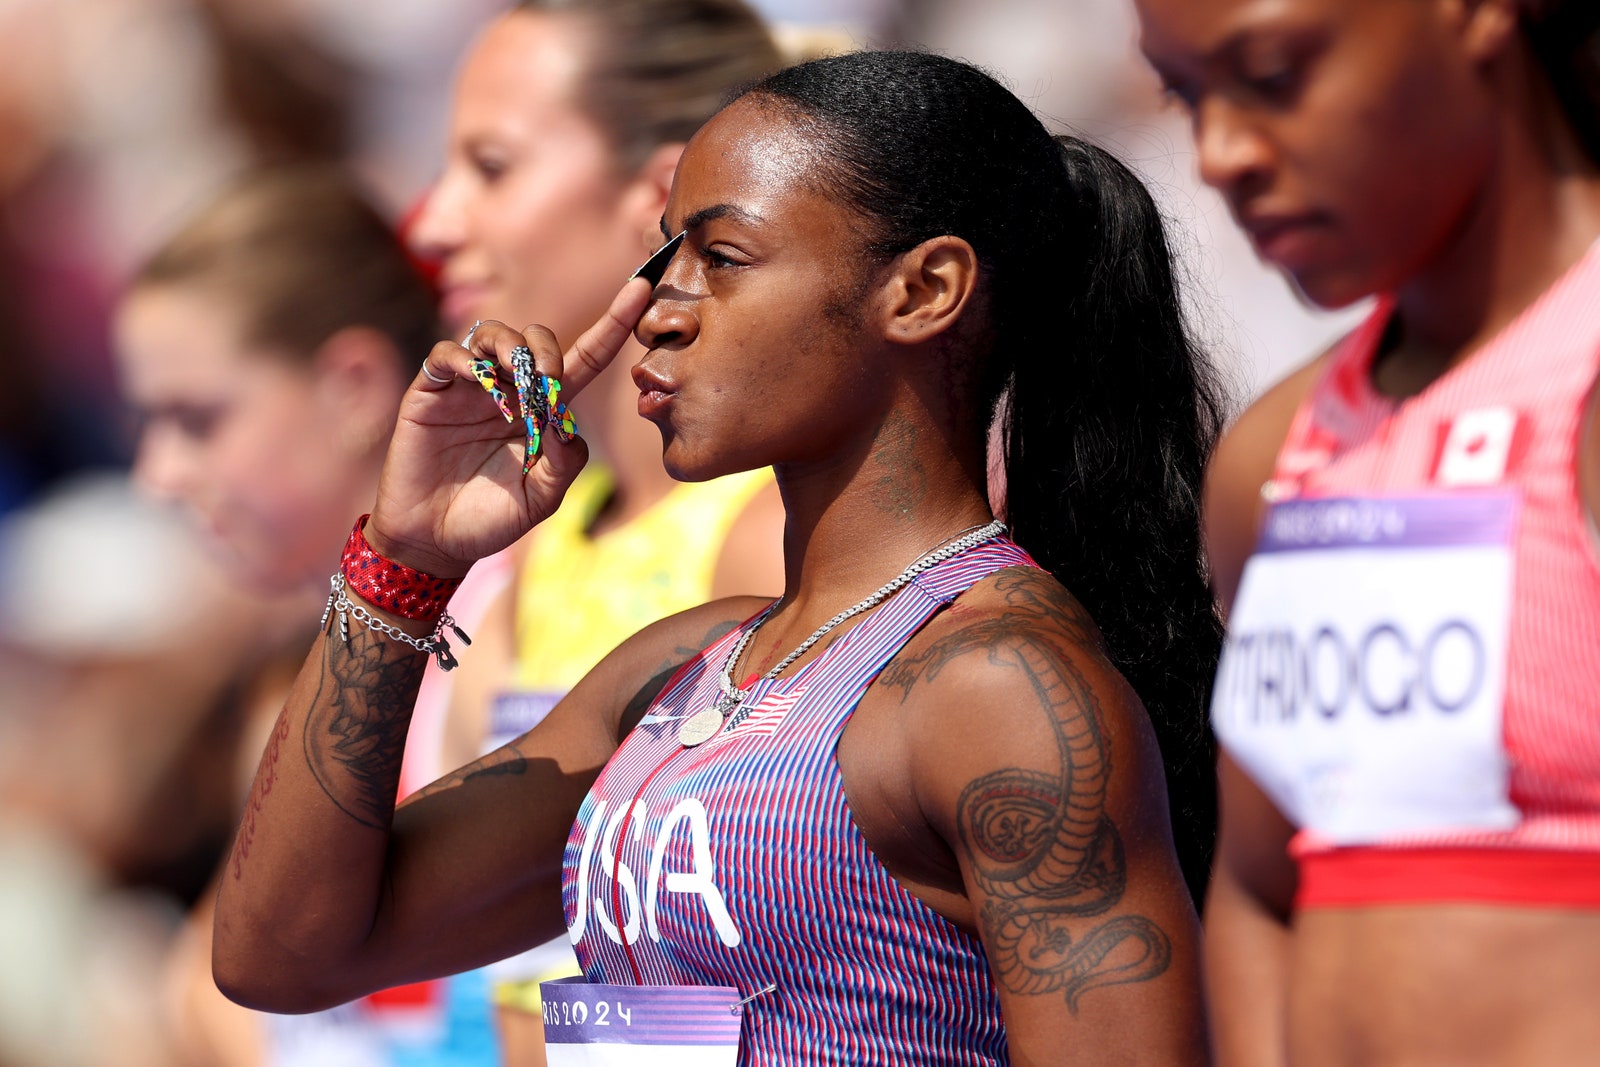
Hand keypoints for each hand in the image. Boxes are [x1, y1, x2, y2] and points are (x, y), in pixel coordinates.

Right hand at [365, 280, 653, 576]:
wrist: (434, 541)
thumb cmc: (490, 520)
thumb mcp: (541, 498)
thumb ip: (565, 462)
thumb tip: (568, 421)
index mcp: (544, 411)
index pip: (585, 359)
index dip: (612, 323)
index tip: (640, 288)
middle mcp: (510, 390)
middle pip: (536, 339)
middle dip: (546, 351)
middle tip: (547, 383)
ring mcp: (469, 388)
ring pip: (493, 334)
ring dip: (510, 347)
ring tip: (514, 380)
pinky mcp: (430, 392)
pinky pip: (447, 354)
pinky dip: (465, 360)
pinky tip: (478, 384)